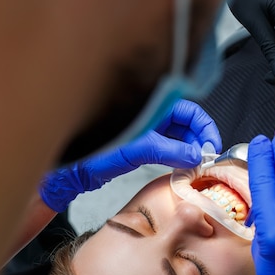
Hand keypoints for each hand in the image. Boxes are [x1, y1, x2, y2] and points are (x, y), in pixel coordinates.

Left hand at [40, 99, 221, 211]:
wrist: (64, 171)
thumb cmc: (88, 154)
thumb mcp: (131, 148)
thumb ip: (165, 149)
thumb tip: (194, 154)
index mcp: (146, 103)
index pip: (189, 109)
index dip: (204, 128)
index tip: (210, 149)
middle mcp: (148, 113)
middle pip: (186, 121)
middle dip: (199, 139)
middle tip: (203, 160)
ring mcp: (144, 128)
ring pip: (177, 134)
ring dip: (189, 148)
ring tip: (193, 165)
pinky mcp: (139, 144)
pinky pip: (166, 145)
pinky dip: (176, 154)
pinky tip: (179, 165)